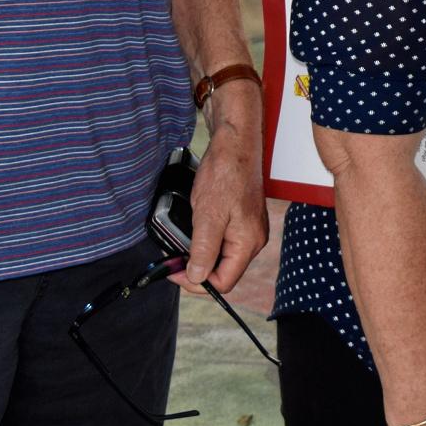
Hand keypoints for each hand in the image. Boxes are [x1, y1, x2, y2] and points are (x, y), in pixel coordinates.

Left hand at [175, 85, 267, 293]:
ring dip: (199, 254)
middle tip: (172, 259)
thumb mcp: (208, 216)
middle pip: (223, 271)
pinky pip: (223, 240)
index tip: (173, 271)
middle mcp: (253, 239)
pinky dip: (205, 240)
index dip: (196, 282)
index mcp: (248, 242)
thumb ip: (203, 251)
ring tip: (180, 244)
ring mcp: (248, 229)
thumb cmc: (226, 173)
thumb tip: (196, 277)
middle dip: (196, 269)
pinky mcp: (241, 219)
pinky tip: (194, 230)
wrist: (234, 143)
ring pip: (221, 256)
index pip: (223, 282)